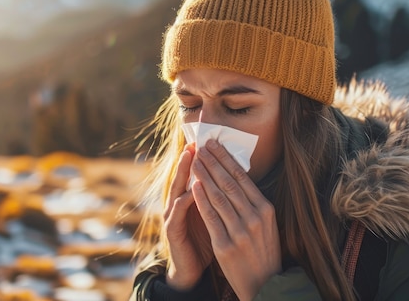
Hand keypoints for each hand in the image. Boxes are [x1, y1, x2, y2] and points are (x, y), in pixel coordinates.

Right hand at [164, 143, 212, 289]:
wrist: (192, 270)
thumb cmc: (206, 240)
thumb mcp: (215, 215)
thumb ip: (219, 197)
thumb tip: (236, 177)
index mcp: (190, 199)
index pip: (197, 173)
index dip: (204, 157)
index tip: (212, 139)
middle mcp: (178, 203)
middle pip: (185, 175)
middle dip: (192, 157)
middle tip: (199, 139)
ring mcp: (172, 216)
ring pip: (178, 189)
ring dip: (185, 172)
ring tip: (194, 156)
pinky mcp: (172, 230)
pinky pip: (177, 212)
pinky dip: (184, 200)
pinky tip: (193, 190)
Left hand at [192, 139, 281, 300]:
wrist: (264, 285)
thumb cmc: (263, 251)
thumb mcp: (267, 224)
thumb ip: (254, 202)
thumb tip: (237, 175)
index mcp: (265, 209)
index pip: (242, 178)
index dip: (226, 159)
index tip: (214, 144)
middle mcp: (254, 218)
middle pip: (229, 183)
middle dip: (213, 162)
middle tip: (201, 146)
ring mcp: (240, 232)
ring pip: (218, 197)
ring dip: (204, 175)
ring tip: (194, 160)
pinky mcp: (225, 246)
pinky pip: (211, 217)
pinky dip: (201, 200)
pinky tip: (193, 186)